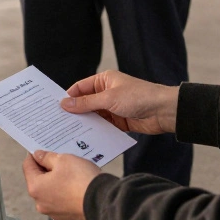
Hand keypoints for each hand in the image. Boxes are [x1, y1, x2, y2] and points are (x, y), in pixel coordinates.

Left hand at [23, 150, 101, 219]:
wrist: (103, 202)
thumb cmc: (81, 180)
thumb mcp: (63, 160)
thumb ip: (47, 157)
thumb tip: (38, 156)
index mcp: (36, 188)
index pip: (28, 167)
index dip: (34, 156)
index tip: (40, 151)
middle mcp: (41, 203)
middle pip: (39, 181)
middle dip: (47, 170)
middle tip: (59, 160)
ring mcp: (54, 213)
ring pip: (51, 193)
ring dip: (58, 183)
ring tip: (71, 173)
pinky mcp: (68, 218)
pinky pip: (63, 202)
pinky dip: (67, 194)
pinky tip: (77, 187)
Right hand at [63, 70, 179, 135]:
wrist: (164, 111)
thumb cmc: (139, 97)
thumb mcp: (109, 99)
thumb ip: (86, 103)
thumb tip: (65, 103)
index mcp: (104, 81)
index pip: (80, 88)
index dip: (69, 97)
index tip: (56, 108)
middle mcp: (107, 93)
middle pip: (85, 103)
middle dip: (75, 112)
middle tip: (59, 122)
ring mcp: (113, 108)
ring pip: (93, 116)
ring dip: (85, 123)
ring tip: (70, 133)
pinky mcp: (119, 121)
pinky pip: (103, 126)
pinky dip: (96, 131)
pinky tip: (86, 138)